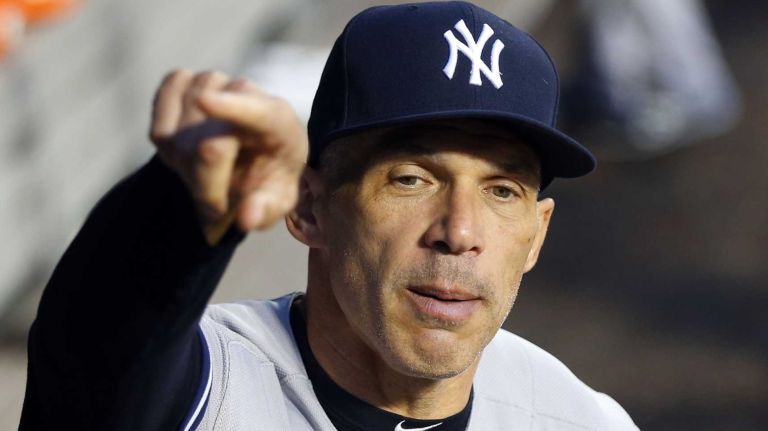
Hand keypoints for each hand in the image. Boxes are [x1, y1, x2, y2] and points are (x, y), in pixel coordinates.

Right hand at [149, 70, 307, 244]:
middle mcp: (244, 90)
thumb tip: (246, 218)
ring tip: (208, 173)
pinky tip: (187, 151)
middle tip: (217, 206)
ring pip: (179, 139)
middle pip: (208, 146)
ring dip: (187, 170)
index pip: (257, 112)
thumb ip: (265, 209)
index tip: (205, 101)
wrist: (250, 152)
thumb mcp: (276, 200)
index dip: (231, 107)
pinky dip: (167, 150)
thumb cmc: (266, 176)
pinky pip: (158, 128)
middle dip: (207, 185)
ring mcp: (209, 82)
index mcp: (279, 120)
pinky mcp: (178, 82)